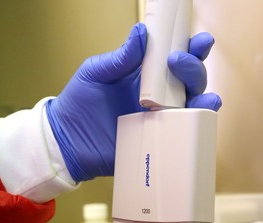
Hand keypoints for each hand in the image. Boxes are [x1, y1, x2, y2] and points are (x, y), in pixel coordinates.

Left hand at [46, 23, 220, 181]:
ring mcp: (157, 120)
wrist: (67, 139)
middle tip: (179, 62)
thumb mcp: (96, 73)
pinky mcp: (154, 141)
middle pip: (189, 82)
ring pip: (191, 107)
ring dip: (203, 97)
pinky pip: (179, 134)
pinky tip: (197, 116)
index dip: (191, 49)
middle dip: (194, 69)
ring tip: (202, 94)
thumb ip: (120, 57)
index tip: (197, 41)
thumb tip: (142, 33)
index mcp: (145, 76)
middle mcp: (157, 97)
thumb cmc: (78, 103)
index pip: (174, 60)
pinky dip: (194, 125)